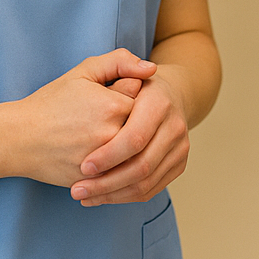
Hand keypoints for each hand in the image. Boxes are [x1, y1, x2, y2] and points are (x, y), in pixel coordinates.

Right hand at [13, 49, 155, 186]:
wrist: (19, 138)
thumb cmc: (52, 102)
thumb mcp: (84, 71)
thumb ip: (120, 62)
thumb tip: (152, 68)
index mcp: (115, 106)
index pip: (145, 100)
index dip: (126, 97)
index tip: (107, 98)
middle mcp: (114, 136)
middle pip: (142, 127)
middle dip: (127, 121)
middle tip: (99, 118)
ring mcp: (106, 163)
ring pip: (133, 152)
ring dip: (124, 144)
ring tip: (96, 134)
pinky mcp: (97, 183)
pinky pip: (120, 174)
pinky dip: (115, 165)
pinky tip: (95, 152)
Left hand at [69, 69, 189, 205]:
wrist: (168, 95)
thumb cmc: (133, 83)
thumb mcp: (119, 66)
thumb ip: (121, 61)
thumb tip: (147, 68)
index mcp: (160, 103)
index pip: (135, 138)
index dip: (108, 156)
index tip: (83, 166)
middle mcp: (175, 127)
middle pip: (142, 167)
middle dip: (107, 183)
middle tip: (77, 190)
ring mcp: (180, 148)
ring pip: (147, 183)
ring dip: (113, 195)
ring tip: (84, 196)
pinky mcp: (179, 164)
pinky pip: (152, 189)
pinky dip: (124, 197)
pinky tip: (101, 197)